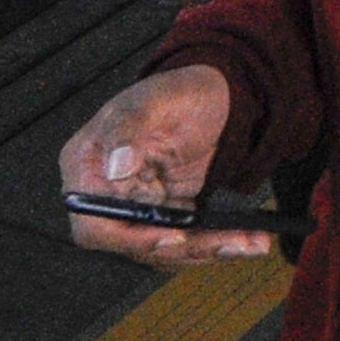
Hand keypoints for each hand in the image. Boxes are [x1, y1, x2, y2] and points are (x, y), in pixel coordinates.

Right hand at [59, 64, 279, 264]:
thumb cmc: (180, 91)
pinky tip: (249, 240)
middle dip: (184, 248)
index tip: (170, 236)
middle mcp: (107, 196)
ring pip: (166, 249)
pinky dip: (218, 244)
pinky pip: (187, 242)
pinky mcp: (167, 216)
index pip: (92, 224)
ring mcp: (138, 208)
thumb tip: (115, 166)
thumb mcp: (154, 100)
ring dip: (209, 249)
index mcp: (87, 167)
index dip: (127, 238)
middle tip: (229, 241)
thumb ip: (128, 129)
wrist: (217, 98)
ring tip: (251, 242)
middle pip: (134, 245)